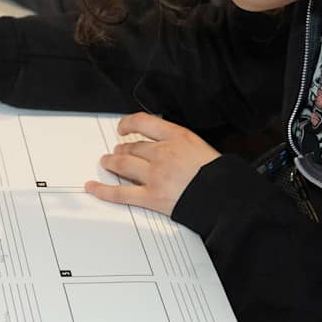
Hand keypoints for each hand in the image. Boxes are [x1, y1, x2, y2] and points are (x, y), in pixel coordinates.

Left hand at [85, 113, 220, 216]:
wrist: (227, 198)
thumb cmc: (220, 177)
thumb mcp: (203, 148)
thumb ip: (181, 144)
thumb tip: (165, 145)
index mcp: (177, 137)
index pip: (144, 122)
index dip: (128, 123)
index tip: (123, 127)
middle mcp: (163, 153)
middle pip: (132, 146)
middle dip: (122, 149)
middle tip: (117, 152)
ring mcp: (155, 175)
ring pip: (123, 165)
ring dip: (111, 163)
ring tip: (107, 163)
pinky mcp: (151, 196)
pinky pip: (120, 193)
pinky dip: (103, 190)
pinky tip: (93, 187)